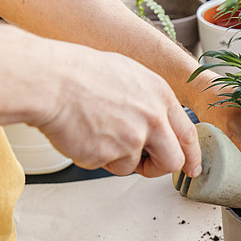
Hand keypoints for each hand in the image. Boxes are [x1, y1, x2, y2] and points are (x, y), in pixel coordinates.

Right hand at [34, 46, 201, 177]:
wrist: (49, 80)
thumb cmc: (81, 73)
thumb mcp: (130, 75)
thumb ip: (151, 101)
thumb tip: (161, 121)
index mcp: (161, 96)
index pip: (188, 134)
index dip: (191, 155)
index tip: (191, 167)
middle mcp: (152, 119)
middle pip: (172, 160)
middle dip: (159, 168)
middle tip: (145, 165)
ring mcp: (131, 139)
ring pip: (134, 166)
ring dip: (118, 159)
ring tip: (98, 132)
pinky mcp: (107, 155)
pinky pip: (106, 166)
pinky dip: (95, 157)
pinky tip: (84, 134)